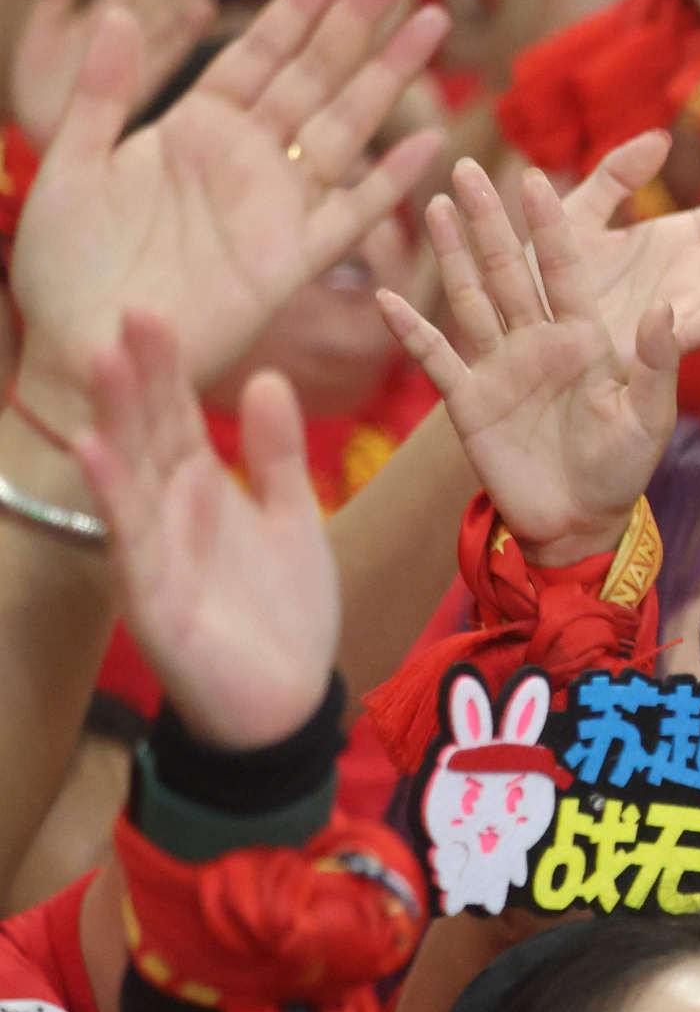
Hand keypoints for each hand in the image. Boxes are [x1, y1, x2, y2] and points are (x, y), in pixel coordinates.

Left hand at [8, 0, 448, 434]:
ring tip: (433, 24)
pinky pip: (352, 214)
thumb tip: (123, 14)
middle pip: (317, 73)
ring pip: (347, 126)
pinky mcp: (291, 261)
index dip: (303, 4)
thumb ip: (103, 94)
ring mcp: (275, 205)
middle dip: (363, 18)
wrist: (79, 348)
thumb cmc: (61, 267)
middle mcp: (246, 158)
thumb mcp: (69, 167)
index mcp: (194, 127)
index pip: (260, 51)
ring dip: (390, 76)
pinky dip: (391, 181)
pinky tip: (429, 142)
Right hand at [68, 316, 333, 750]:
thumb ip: (278, 454)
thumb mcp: (293, 517)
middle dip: (139, 379)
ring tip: (102, 362)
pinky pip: (130, 542)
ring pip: (132, 477)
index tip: (155, 311)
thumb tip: (267, 379)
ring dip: (116, 421)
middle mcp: (171, 515)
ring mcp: (157, 555)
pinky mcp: (154, 600)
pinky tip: (94, 452)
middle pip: (150, 435)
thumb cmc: (281, 609)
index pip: (178, 418)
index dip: (167, 368)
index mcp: (203, 492)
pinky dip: (114, 497)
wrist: (288, 700)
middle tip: (129, 313)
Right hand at [376, 158, 678, 566]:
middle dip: (490, 221)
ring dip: (451, 256)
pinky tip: (386, 297)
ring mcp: (500, 365)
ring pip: (470, 298)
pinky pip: (435, 358)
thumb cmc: (624, 466)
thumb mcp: (650, 414)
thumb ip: (657, 361)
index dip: (549, 225)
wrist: (580, 519)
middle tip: (467, 168)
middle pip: (510, 270)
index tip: (536, 177)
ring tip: (434, 205)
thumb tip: (668, 309)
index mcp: (586, 336)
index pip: (565, 268)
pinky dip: (411, 331)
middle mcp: (539, 340)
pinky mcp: (468, 399)